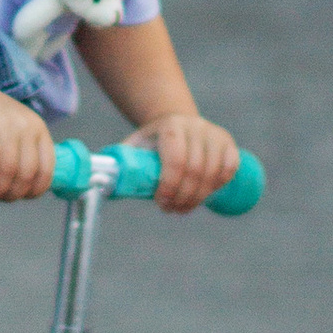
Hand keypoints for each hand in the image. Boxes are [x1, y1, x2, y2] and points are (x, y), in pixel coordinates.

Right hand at [0, 87, 56, 201]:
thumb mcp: (16, 130)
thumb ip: (25, 152)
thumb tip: (28, 188)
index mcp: (39, 130)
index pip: (46, 169)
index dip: (35, 190)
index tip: (21, 197)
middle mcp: (27, 126)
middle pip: (26, 173)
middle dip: (12, 193)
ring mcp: (6, 123)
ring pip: (9, 168)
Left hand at [122, 113, 241, 212]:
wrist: (176, 123)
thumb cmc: (152, 142)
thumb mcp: (135, 145)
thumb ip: (122, 161)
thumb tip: (103, 183)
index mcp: (171, 126)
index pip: (175, 159)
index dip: (169, 185)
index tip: (160, 202)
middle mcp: (195, 127)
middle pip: (195, 170)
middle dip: (182, 197)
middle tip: (171, 210)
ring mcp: (214, 134)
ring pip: (212, 173)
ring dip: (198, 198)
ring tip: (183, 208)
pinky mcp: (228, 143)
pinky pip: (229, 169)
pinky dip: (218, 186)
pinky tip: (205, 195)